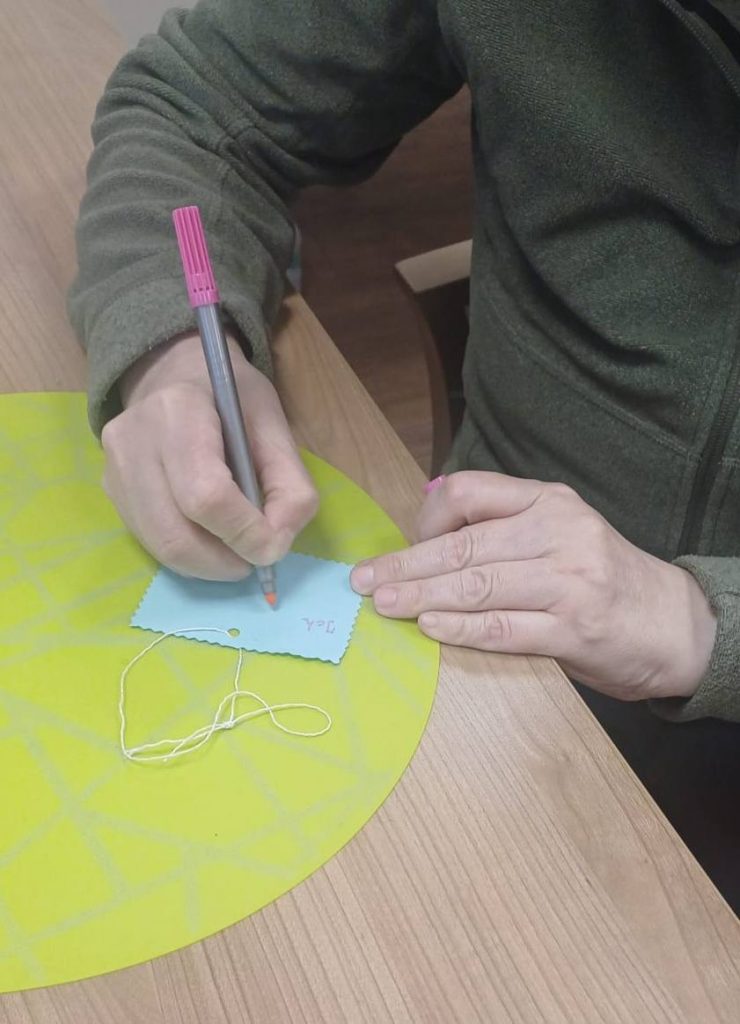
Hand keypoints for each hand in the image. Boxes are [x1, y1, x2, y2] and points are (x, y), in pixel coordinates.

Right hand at [102, 332, 317, 579]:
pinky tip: (208, 539)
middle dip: (225, 561)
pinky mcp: (110, 489)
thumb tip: (278, 544)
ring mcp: (114, 467)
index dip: (244, 533)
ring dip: (207, 565)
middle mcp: (134, 440)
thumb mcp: (275, 426)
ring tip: (235, 554)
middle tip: (254, 560)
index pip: (207, 495)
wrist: (174, 374)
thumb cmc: (231, 400)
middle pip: (177, 533)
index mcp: (180, 410)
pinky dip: (187, 554)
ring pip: (160, 547)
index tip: (273, 547)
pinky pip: (149, 541)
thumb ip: (290, 485)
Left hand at [351, 472, 716, 700]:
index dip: (427, 518)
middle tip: (365, 580)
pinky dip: (461, 628)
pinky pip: (504, 628)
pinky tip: (430, 627)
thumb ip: (504, 525)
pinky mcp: (573, 630)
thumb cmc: (601, 577)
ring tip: (384, 603)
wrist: (673, 623)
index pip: (471, 492)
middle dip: (406, 564)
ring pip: (477, 584)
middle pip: (464, 544)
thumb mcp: (560, 530)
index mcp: (550, 500)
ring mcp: (568, 581)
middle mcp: (559, 532)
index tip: (406, 545)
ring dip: (421, 596)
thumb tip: (427, 527)